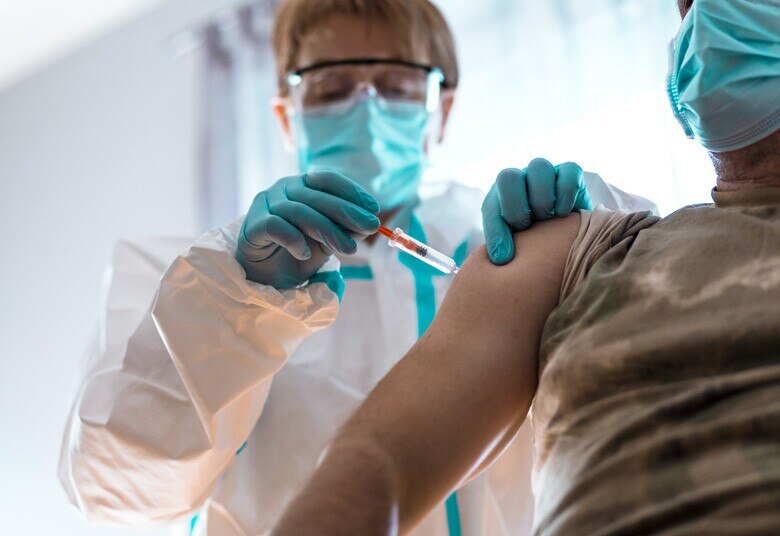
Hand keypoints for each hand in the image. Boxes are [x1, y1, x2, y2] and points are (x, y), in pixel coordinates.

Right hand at [237, 171, 380, 288]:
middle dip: (347, 213)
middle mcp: (283, 189)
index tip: (374, 209)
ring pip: (300, 212)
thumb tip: (370, 224)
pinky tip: (305, 254)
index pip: (328, 179)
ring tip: (349, 249)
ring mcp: (265, 204)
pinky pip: (276, 227)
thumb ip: (343, 231)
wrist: (264, 276)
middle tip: (370, 228)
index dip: (352, 192)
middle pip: (318, 196)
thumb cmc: (295, 253)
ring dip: (328, 231)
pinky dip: (294, 240)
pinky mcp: (252, 225)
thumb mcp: (325, 242)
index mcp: (301, 185)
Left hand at [482, 158, 591, 264]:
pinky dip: (566, 193)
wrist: (564, 235)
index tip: (506, 253)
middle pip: (509, 177)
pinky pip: (570, 171)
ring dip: (541, 199)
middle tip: (526, 227)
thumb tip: (501, 257)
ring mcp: (547, 173)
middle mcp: (522, 177)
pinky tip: (564, 213)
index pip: (490, 202)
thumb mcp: (511, 241)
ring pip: (539, 168)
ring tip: (546, 219)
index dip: (498, 225)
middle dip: (516, 208)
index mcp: (501, 192)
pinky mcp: (572, 174)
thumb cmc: (532, 238)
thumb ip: (501, 244)